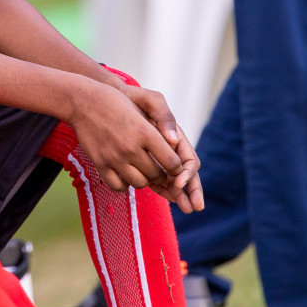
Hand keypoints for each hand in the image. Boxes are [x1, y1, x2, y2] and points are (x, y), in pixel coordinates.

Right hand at [65, 79, 187, 197]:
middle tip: (157, 166)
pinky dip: (124, 183)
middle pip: (157, 175)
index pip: (172, 162)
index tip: (172, 163)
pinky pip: (118, 186)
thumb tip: (175, 143)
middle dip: (161, 173)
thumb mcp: (142, 105)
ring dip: (143, 178)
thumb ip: (162, 123)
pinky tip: (124, 173)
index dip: (176, 166)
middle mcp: (130, 147)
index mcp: (145, 132)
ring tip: (140, 169)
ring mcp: (114, 157)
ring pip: (139, 183)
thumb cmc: (116, 101)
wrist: (82, 101)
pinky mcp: (100, 164)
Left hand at [120, 85, 203, 211]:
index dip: (187, 173)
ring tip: (185, 208)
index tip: (179, 182)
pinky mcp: (144, 163)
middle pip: (186, 174)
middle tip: (194, 206)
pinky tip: (168, 198)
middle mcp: (169, 150)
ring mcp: (157, 158)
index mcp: (175, 137)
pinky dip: (163, 189)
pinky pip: (157, 180)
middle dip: (192, 190)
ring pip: (173, 180)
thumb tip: (173, 140)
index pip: (189, 160)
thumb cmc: (132, 98)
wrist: (112, 100)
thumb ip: (163, 116)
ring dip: (180, 194)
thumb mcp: (149, 100)